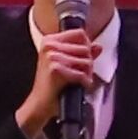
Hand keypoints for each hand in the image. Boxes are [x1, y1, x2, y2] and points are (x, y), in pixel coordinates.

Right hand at [16, 11, 113, 138]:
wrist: (39, 104)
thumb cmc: (51, 85)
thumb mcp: (66, 64)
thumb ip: (82, 53)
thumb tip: (98, 46)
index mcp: (49, 40)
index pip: (80, 34)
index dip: (87, 46)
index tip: (82, 58)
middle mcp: (49, 46)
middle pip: (86, 48)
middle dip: (88, 63)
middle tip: (81, 74)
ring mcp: (52, 57)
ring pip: (86, 61)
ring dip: (87, 74)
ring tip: (79, 80)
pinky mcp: (55, 70)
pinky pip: (82, 74)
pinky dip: (84, 82)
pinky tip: (78, 86)